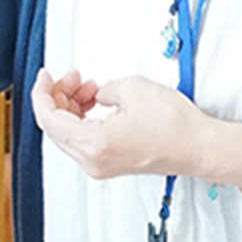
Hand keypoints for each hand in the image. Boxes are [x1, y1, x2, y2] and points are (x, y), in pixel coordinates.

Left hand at [31, 68, 206, 180]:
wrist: (199, 147)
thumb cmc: (176, 126)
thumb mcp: (132, 88)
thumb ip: (103, 89)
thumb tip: (96, 94)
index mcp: (94, 145)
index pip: (50, 120)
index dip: (42, 93)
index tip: (44, 76)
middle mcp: (93, 162)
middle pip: (56, 128)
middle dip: (59, 97)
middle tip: (73, 76)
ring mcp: (100, 166)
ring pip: (69, 133)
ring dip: (72, 106)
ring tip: (90, 87)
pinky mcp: (110, 163)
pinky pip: (84, 140)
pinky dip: (83, 119)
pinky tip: (96, 102)